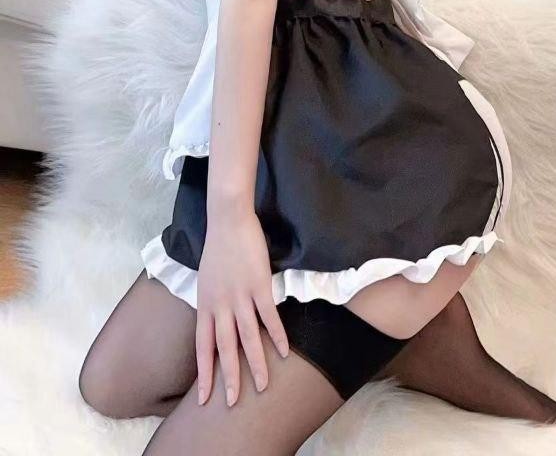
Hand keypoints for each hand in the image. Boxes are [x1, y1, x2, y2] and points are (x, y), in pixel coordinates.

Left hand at [196, 209, 289, 406]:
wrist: (228, 220)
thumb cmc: (218, 249)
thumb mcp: (206, 282)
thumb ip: (212, 305)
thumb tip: (217, 325)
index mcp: (205, 305)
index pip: (202, 347)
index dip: (204, 374)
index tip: (205, 398)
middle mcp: (220, 305)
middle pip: (225, 348)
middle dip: (229, 378)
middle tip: (233, 402)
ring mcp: (240, 296)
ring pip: (248, 337)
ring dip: (255, 363)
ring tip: (263, 385)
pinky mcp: (258, 284)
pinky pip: (269, 316)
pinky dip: (277, 334)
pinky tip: (284, 350)